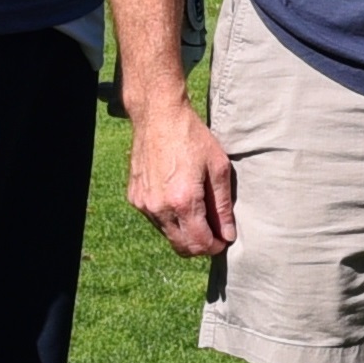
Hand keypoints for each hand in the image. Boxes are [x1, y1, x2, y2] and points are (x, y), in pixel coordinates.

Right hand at [123, 90, 236, 257]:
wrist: (159, 116)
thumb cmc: (192, 137)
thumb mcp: (218, 168)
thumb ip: (223, 206)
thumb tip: (228, 234)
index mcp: (183, 201)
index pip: (199, 243)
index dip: (215, 246)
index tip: (224, 239)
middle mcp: (159, 207)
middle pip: (182, 246)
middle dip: (200, 245)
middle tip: (214, 232)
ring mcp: (144, 203)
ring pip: (168, 235)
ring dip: (185, 232)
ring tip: (199, 213)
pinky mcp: (135, 197)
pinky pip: (155, 220)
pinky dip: (170, 219)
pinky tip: (180, 200)